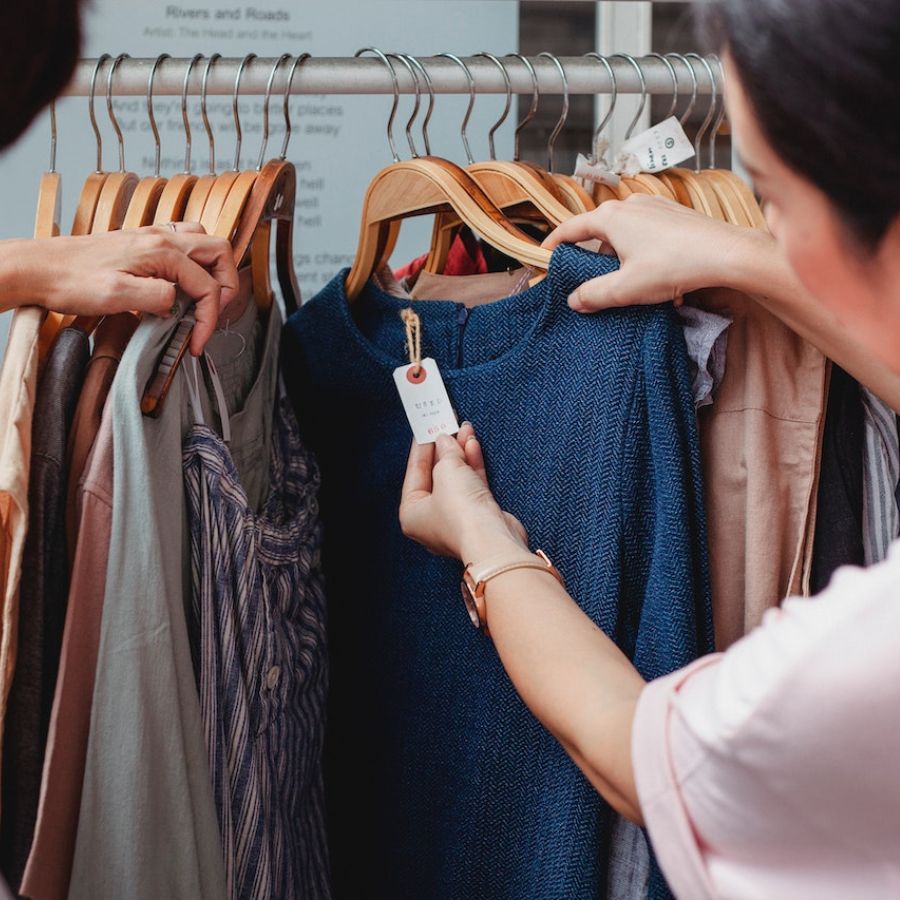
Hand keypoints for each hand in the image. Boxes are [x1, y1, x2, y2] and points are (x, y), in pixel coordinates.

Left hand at [3, 222, 238, 354]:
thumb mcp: (117, 295)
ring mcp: (153, 237)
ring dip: (213, 271)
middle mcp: (162, 237)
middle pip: (219, 252)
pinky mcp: (144, 243)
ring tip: (203, 300)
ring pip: (205, 244)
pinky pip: (184, 245)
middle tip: (213, 315)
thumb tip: (180, 303)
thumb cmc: (72, 280)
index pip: (207, 285)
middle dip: (226, 286)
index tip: (197, 342)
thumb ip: (158, 297)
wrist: (40, 268)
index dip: (209, 318)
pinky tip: (181, 285)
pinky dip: (194, 264)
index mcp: (161, 251)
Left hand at [399, 421, 528, 562]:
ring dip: (461, 454)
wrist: (493, 541)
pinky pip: (472, 485)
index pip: (414, 473)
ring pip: (456, 479)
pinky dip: (473, 465)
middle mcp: (432, 518)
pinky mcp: (478, 516)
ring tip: (464, 430)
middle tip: (447, 426)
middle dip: (444, 449)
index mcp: (412, 514)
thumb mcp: (446, 471)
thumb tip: (445, 441)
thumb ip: (445, 453)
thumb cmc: (461, 515)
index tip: (426, 428)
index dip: (421, 448)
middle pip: (436, 475)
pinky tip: (473, 446)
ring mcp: (456, 518)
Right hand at [543, 193, 761, 311]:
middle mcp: (630, 205)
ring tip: (635, 288)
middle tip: (593, 282)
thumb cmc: (673, 265)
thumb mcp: (625, 288)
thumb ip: (593, 295)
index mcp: (611, 218)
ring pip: (626, 236)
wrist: (726, 253)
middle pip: (600, 233)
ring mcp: (655, 207)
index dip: (555, 243)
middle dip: (595, 259)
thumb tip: (574, 300)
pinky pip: (648, 236)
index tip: (545, 255)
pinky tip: (660, 280)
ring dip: (624, 261)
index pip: (571, 228)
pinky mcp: (675, 215)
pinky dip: (645, 256)